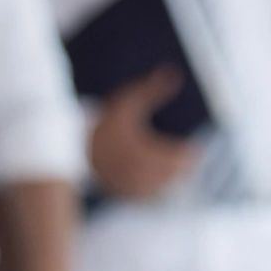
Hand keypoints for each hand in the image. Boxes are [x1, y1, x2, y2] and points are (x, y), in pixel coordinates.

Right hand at [88, 67, 196, 198]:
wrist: (73, 144)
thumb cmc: (105, 120)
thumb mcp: (129, 100)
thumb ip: (153, 88)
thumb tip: (174, 73)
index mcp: (140, 150)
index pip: (176, 158)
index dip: (189, 155)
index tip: (196, 149)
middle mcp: (135, 171)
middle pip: (172, 175)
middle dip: (184, 168)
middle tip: (193, 160)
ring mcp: (128, 184)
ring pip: (162, 188)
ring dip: (173, 179)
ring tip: (180, 170)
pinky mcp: (122, 192)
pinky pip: (148, 197)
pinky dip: (158, 190)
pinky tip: (162, 182)